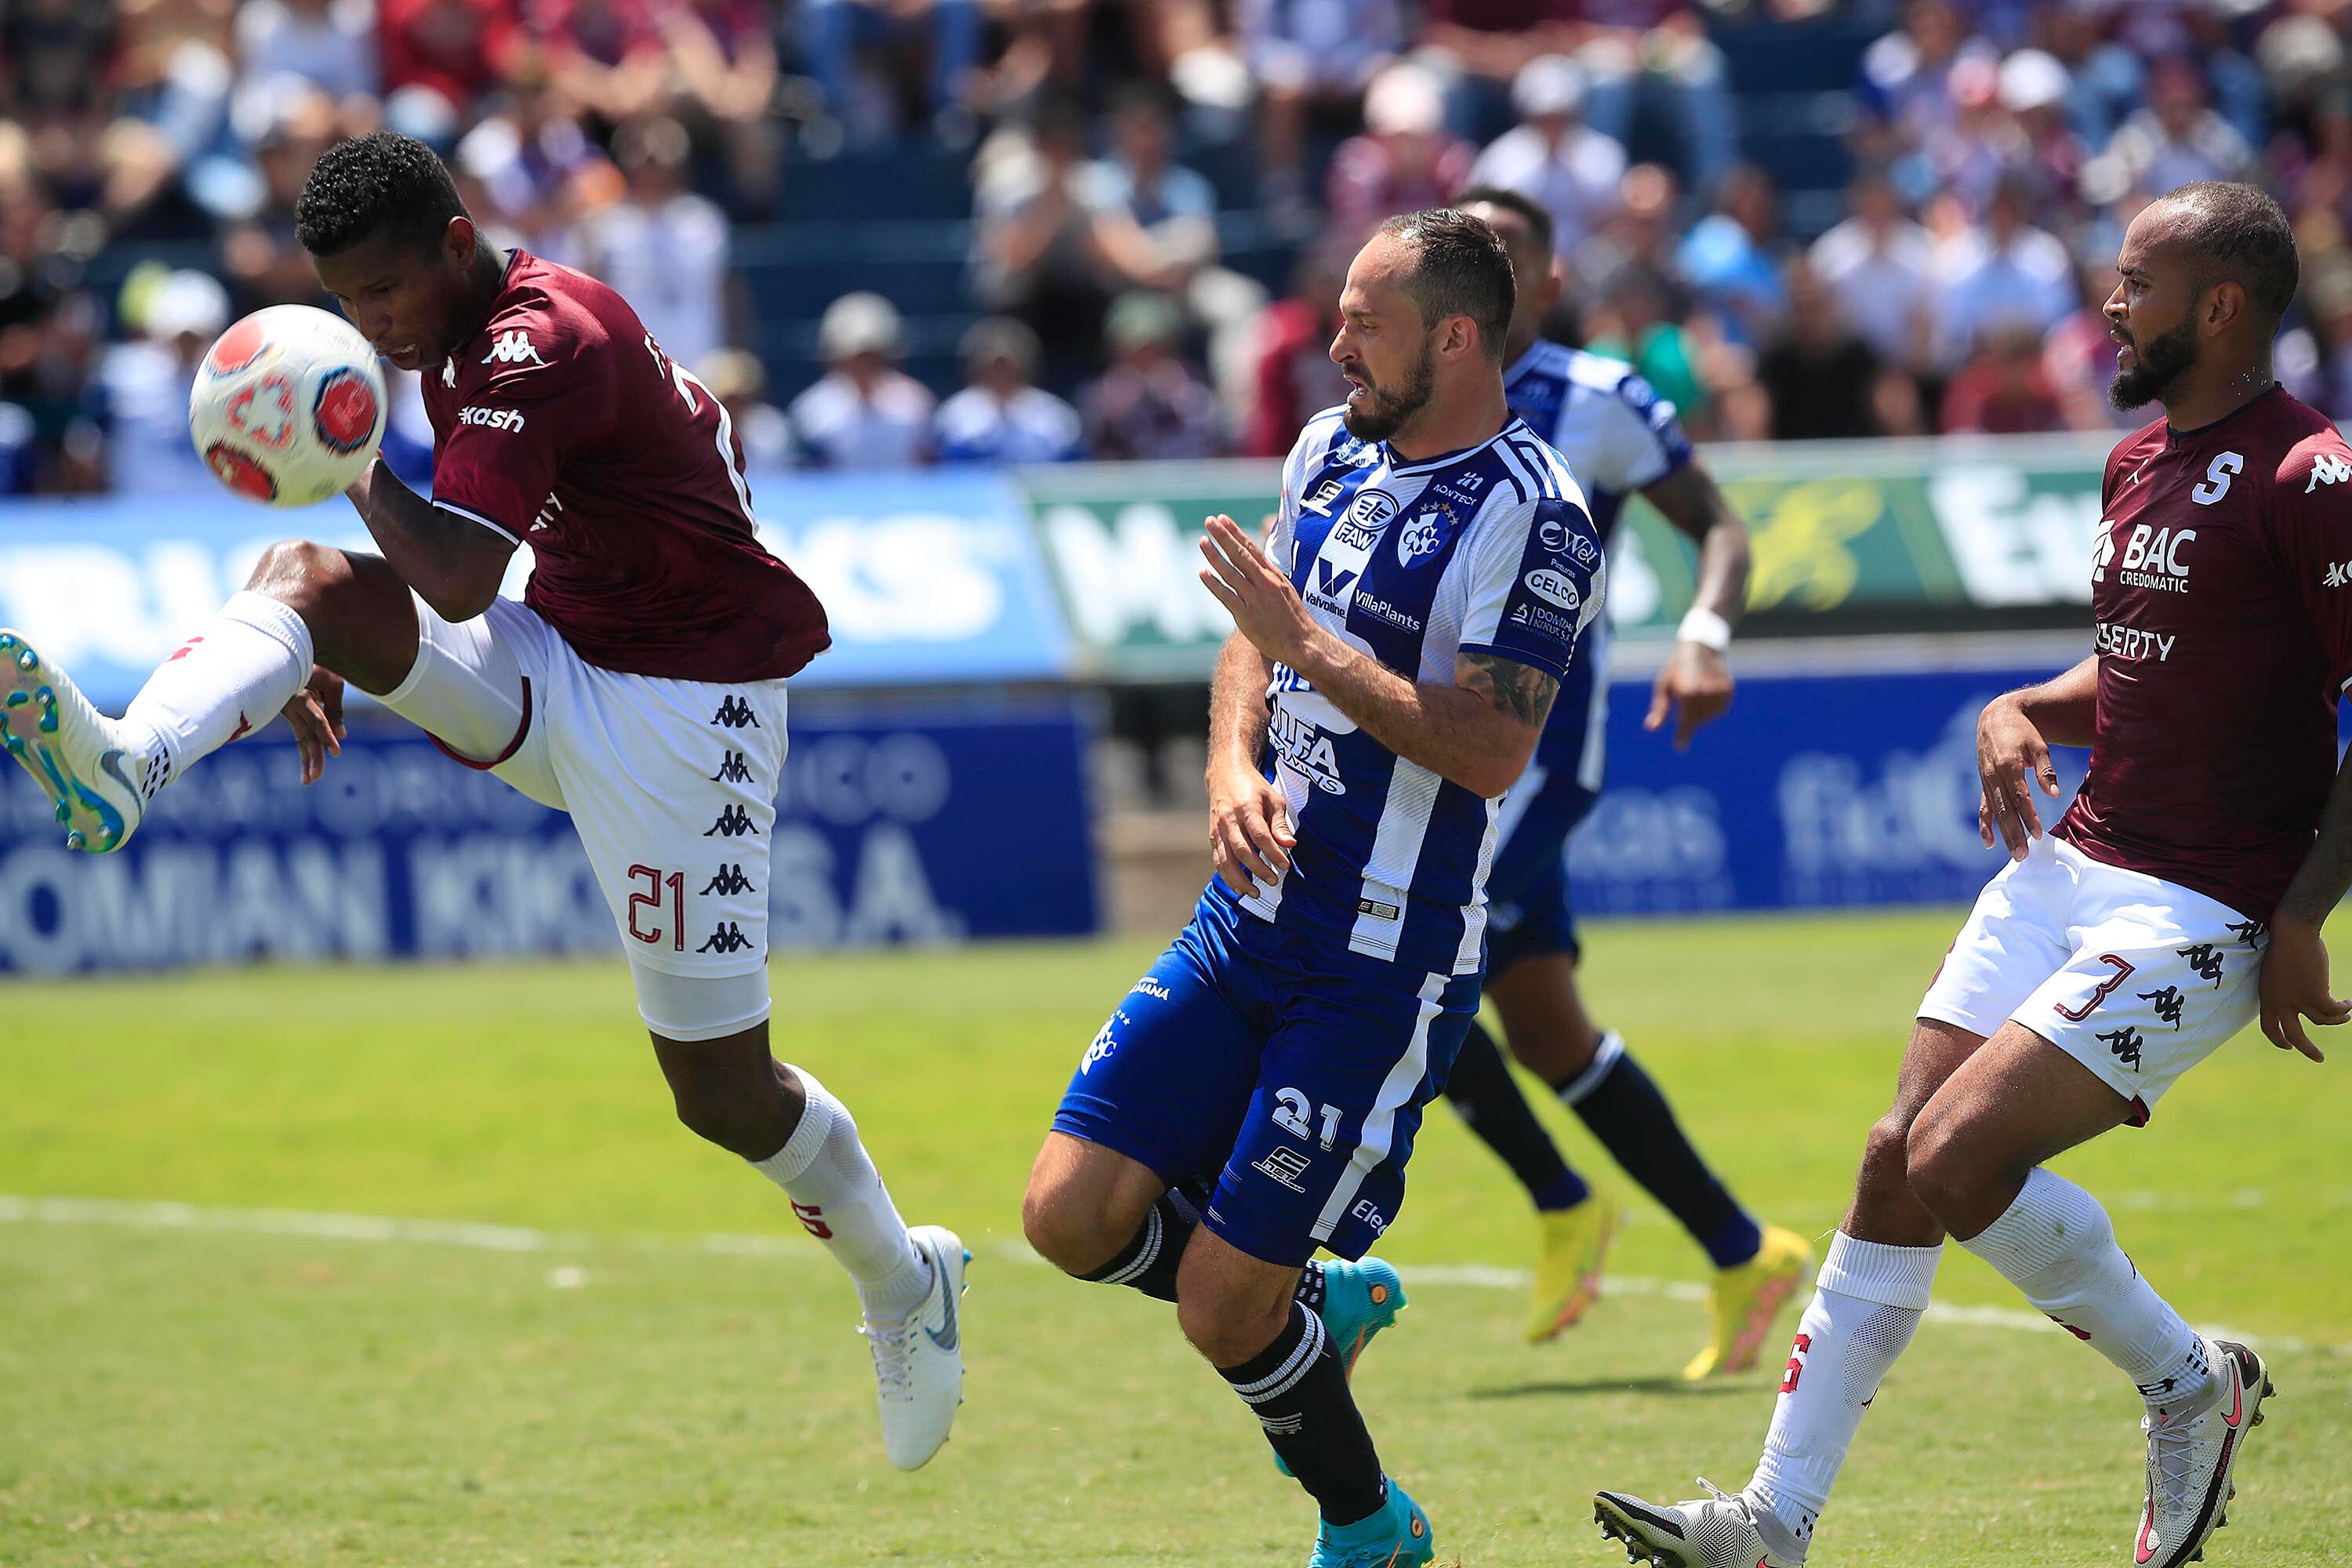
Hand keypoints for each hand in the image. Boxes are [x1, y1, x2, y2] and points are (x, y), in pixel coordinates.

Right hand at [282, 665, 345, 785]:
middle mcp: (292, 707)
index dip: (326, 735)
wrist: (290, 653)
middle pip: (305, 735)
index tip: (336, 750)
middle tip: (315, 778)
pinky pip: (301, 734)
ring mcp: (289, 712)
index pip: (317, 720)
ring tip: (309, 781)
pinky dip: (306, 750)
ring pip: (301, 739)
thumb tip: (342, 735)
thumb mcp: (332, 681)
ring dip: (306, 760)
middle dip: (312, 757)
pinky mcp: (291, 715)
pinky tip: (308, 767)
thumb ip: (335, 708)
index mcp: (300, 696)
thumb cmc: (317, 665)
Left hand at [1198, 512, 1319, 670]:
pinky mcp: (1246, 616)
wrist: (1301, 642)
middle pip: (1240, 555)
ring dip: (1215, 556)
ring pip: (1231, 573)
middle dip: (1224, 537)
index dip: (1236, 532)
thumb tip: (1253, 560)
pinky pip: (1227, 596)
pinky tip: (1203, 572)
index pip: (1252, 548)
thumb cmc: (1291, 616)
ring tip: (1202, 541)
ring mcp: (1255, 599)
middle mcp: (1264, 583)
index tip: (1223, 519)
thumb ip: (1267, 574)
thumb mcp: (1283, 588)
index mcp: (1273, 575)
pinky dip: (1214, 584)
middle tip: (1209, 521)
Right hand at [1207, 762, 1294, 897]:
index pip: (1260, 836)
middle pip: (1242, 850)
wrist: (1225, 773)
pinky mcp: (1212, 836)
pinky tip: (1238, 888)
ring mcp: (1218, 829)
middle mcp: (1229, 820)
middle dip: (1258, 869)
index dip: (1273, 853)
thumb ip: (1280, 824)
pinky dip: (1227, 876)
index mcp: (1246, 808)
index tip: (1285, 866)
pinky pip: (1218, 860)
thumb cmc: (1254, 787)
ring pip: (1226, 860)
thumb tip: (1289, 845)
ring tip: (1255, 893)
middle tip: (1273, 880)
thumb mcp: (1273, 799)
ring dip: (1240, 879)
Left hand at [1644, 640, 1732, 749]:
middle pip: (1697, 719)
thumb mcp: (1663, 686)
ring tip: (1694, 694)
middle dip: (1688, 719)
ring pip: (1709, 716)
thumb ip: (1660, 709)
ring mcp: (1719, 690)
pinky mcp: (1728, 690)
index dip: (1683, 734)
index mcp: (1688, 690)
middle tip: (1683, 701)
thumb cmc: (1675, 669)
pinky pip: (1719, 710)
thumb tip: (1651, 728)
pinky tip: (1705, 695)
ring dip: (1700, 714)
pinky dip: (1711, 709)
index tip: (1680, 747)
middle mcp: (1706, 691)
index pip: (1686, 720)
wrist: (1700, 649)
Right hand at [1976, 692, 2057, 858]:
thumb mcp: (2038, 746)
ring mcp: (1987, 781)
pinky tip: (1989, 843)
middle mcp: (1994, 775)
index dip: (2029, 816)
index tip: (2039, 834)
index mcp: (2008, 765)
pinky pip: (1984, 807)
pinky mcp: (1985, 783)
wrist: (1997, 717)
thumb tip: (2054, 795)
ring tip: (2016, 854)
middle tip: (2024, 855)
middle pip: (2005, 810)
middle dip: (2015, 834)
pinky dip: (1985, 825)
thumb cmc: (2023, 732)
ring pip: (1995, 813)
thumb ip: (2046, 770)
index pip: (2019, 797)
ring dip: (2005, 835)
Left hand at [2259, 916, 2344, 1062]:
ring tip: (2346, 1015)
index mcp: (2268, 997)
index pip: (2268, 1026)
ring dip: (2337, 1019)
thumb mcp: (2275, 972)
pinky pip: (2334, 1010)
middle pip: (2294, 1035)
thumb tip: (2299, 999)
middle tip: (2319, 1059)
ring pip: (2322, 1021)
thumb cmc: (2283, 947)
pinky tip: (2349, 1003)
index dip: (2278, 1039)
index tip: (2287, 1045)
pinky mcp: (2317, 995)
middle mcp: (2281, 1003)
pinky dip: (2343, 1008)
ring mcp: (2299, 1001)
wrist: (2292, 934)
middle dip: (2307, 1049)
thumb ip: (2283, 989)